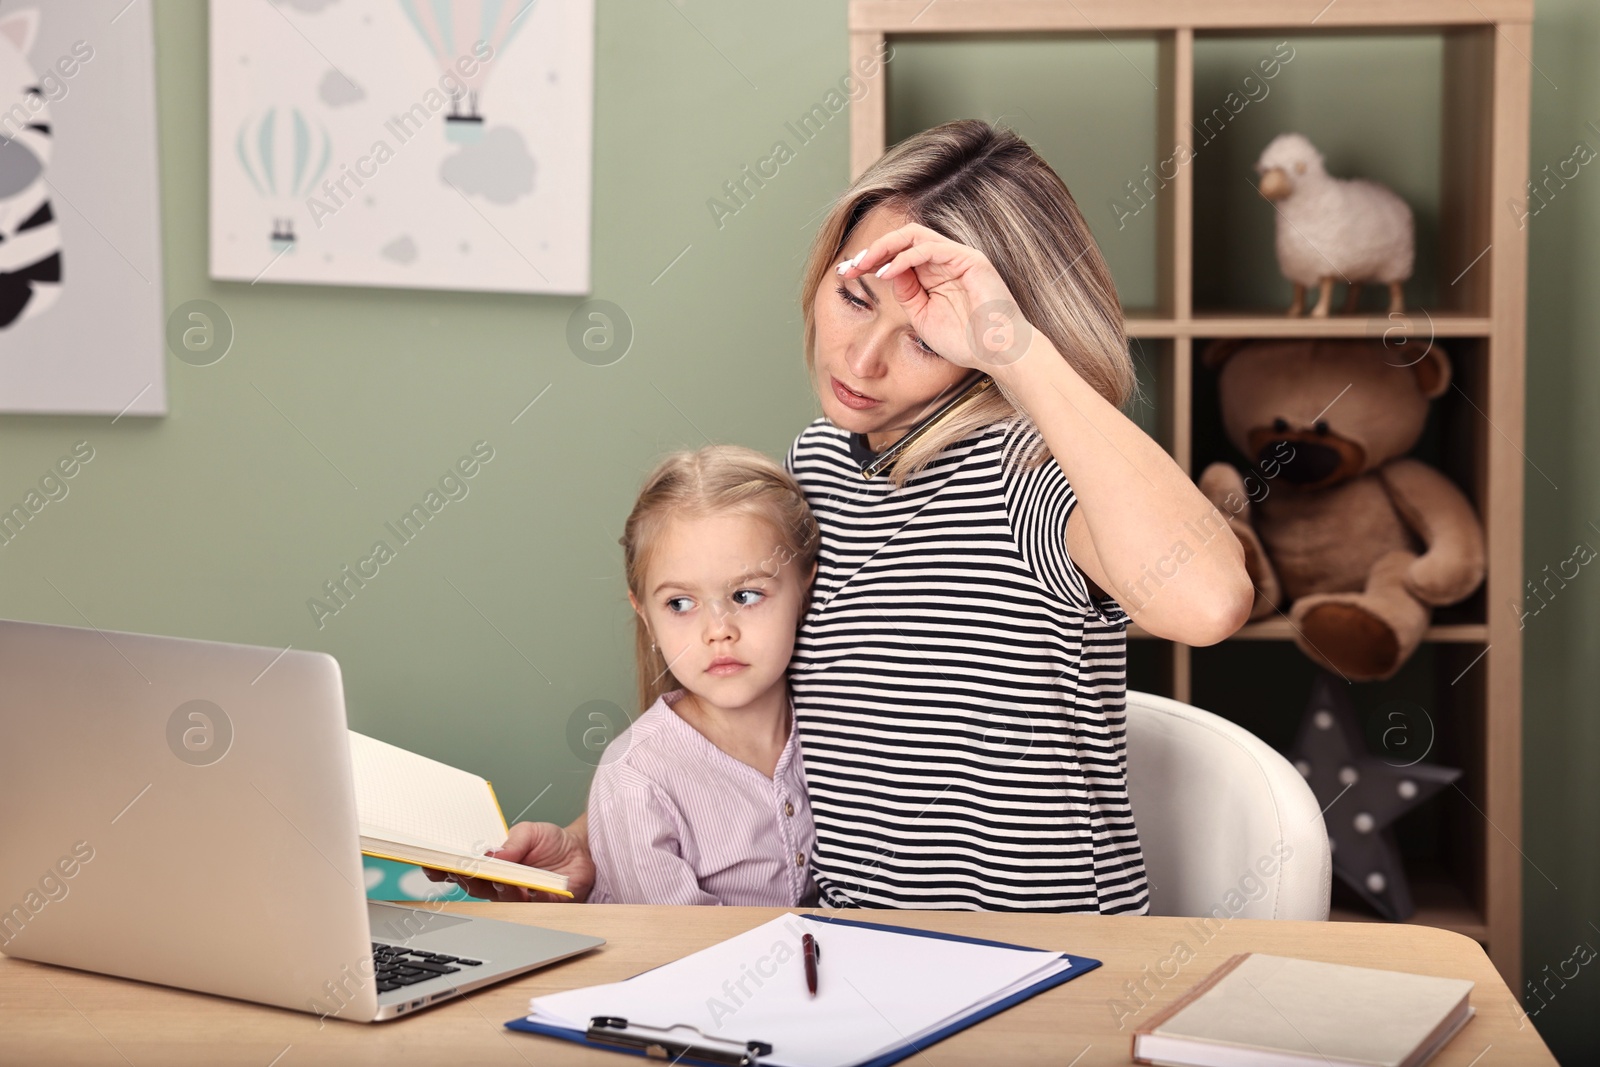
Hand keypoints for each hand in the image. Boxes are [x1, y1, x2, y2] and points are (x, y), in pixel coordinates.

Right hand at [421, 820, 595, 902]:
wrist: (583, 851)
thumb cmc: (552, 841)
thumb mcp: (530, 831)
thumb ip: (513, 842)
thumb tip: (492, 854)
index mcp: (493, 866)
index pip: (463, 870)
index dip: (445, 869)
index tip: (432, 863)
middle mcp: (501, 885)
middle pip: (475, 887)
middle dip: (467, 879)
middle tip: (463, 870)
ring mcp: (518, 898)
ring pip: (499, 899)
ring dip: (497, 888)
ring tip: (500, 877)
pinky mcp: (540, 906)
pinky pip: (529, 907)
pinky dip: (527, 897)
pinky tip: (528, 887)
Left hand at [836, 222, 1030, 370]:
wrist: (997, 354)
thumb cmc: (965, 341)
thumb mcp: (922, 316)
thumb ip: (906, 293)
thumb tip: (886, 271)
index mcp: (935, 273)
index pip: (898, 254)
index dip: (871, 260)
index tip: (846, 273)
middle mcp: (946, 260)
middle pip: (902, 239)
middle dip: (872, 250)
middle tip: (849, 266)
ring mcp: (959, 257)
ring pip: (914, 236)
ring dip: (883, 248)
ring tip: (863, 265)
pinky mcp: (970, 260)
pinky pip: (931, 248)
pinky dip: (905, 258)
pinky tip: (887, 273)